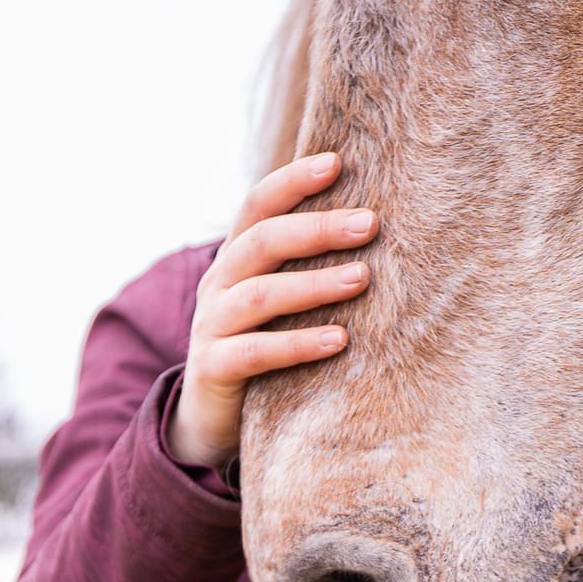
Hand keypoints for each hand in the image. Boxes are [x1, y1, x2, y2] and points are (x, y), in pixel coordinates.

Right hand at [167, 153, 378, 468]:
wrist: (209, 418)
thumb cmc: (260, 348)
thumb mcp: (275, 301)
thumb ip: (303, 268)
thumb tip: (373, 228)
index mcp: (234, 260)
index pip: (257, 206)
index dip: (292, 182)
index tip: (337, 163)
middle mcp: (217, 285)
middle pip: (262, 243)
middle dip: (317, 229)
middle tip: (369, 223)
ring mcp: (211, 326)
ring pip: (260, 295)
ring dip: (314, 284)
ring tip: (362, 278)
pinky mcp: (215, 368)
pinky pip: (257, 352)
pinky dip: (298, 344)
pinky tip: (339, 341)